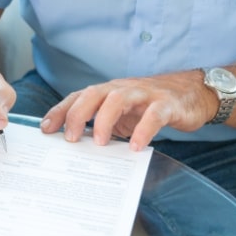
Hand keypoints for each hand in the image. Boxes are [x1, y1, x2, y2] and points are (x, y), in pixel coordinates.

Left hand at [41, 70, 215, 150]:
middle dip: (77, 114)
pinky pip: (153, 115)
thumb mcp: (121, 115)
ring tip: (98, 143)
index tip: (44, 129)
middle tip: (68, 138)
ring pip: (118, 99)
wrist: (191, 93)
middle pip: (93, 94)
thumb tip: (76, 145)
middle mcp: (121, 88)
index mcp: (107, 92)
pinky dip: (143, 130)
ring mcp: (143, 94)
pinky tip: (136, 147)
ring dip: (104, 119)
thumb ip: (102, 124)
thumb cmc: (149, 106)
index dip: (60, 111)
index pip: (78, 97)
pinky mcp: (166, 104)